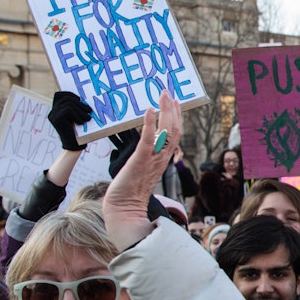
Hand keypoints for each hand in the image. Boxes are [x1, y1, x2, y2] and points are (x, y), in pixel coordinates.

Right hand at [48, 91, 93, 150]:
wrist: (74, 146)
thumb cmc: (79, 131)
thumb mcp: (77, 116)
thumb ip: (76, 107)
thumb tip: (83, 98)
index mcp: (56, 110)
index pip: (60, 95)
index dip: (71, 94)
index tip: (80, 99)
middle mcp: (53, 112)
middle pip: (66, 98)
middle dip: (80, 103)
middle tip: (89, 111)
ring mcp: (53, 115)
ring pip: (69, 104)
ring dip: (81, 110)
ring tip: (87, 118)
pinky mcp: (56, 119)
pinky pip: (68, 110)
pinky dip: (78, 115)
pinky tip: (81, 122)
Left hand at [102, 93, 181, 249]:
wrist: (123, 208)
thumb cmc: (129, 191)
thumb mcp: (143, 169)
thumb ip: (148, 157)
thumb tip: (148, 145)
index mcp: (162, 159)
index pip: (175, 134)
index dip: (176, 117)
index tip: (175, 101)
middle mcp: (161, 158)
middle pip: (174, 130)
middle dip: (172, 109)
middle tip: (168, 91)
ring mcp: (151, 159)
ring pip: (166, 132)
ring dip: (165, 111)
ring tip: (163, 95)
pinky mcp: (139, 161)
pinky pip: (147, 140)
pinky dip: (150, 124)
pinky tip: (149, 111)